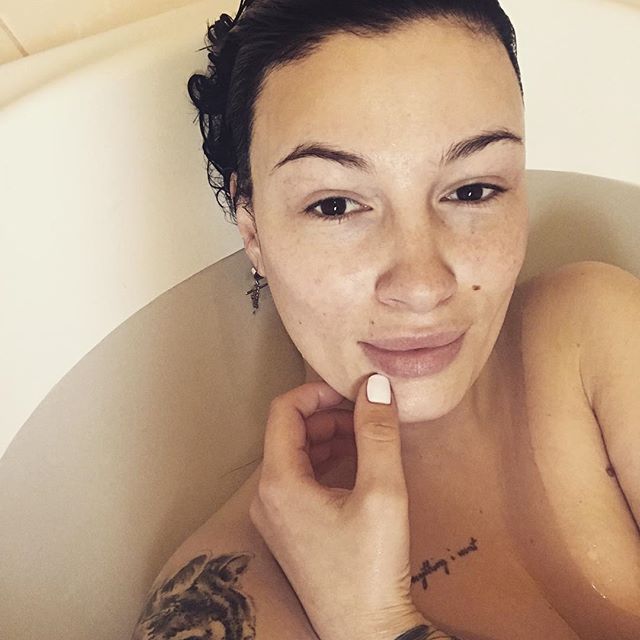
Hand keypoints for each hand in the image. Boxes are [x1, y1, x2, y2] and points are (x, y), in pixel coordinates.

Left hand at [249, 373, 426, 639]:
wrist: (367, 634)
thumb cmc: (372, 569)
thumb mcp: (383, 493)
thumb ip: (377, 432)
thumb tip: (374, 385)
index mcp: (278, 483)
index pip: (284, 411)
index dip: (318, 392)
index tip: (354, 392)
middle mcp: (266, 497)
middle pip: (289, 432)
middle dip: (329, 415)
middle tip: (368, 414)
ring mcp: (274, 516)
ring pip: (296, 455)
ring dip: (329, 437)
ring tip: (368, 438)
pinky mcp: (288, 530)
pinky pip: (300, 480)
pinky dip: (326, 462)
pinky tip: (357, 466)